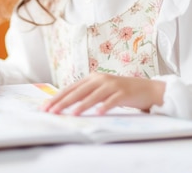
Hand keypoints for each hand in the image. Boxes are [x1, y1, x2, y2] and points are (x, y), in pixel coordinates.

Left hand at [42, 73, 165, 114]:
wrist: (146, 89)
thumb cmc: (120, 91)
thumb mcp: (101, 90)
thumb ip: (86, 94)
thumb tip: (66, 103)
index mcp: (92, 78)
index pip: (71, 88)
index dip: (58, 97)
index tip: (45, 106)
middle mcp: (100, 79)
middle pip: (78, 91)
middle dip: (63, 102)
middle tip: (52, 111)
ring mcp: (112, 85)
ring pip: (93, 96)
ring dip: (82, 105)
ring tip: (71, 114)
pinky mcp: (123, 93)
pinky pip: (112, 100)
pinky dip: (105, 106)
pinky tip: (99, 113)